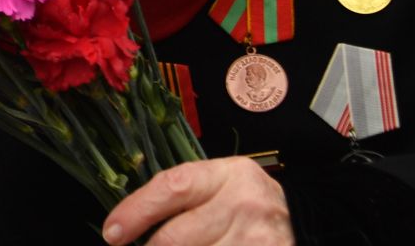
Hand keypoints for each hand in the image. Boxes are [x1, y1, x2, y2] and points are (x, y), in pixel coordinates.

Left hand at [102, 158, 292, 245]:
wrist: (302, 223)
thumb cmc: (247, 204)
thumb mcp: (220, 184)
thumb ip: (181, 194)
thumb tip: (126, 221)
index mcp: (227, 175)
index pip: (171, 189)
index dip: (135, 212)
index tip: (112, 233)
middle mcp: (244, 205)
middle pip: (176, 238)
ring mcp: (257, 241)